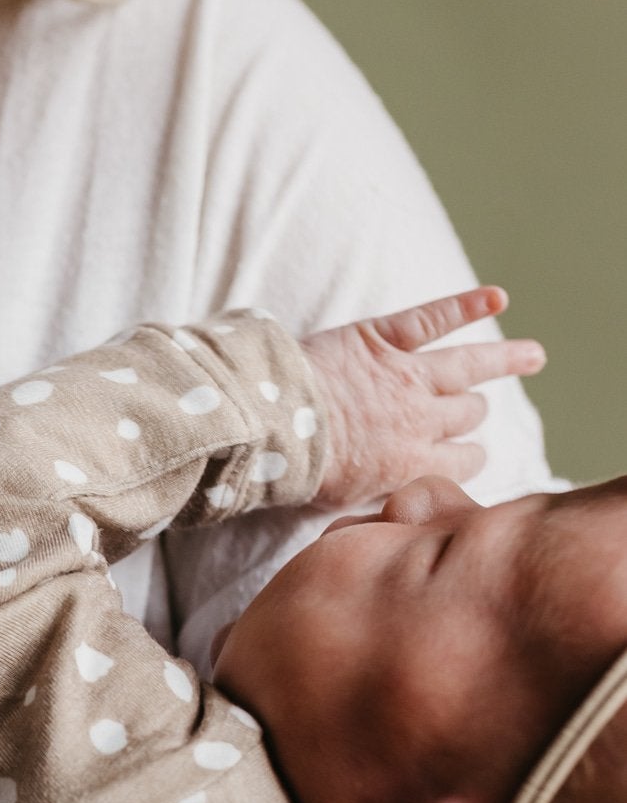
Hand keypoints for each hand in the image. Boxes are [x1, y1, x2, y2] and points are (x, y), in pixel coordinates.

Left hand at [301, 286, 544, 509]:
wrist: (269, 426)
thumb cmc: (296, 469)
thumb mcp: (340, 503)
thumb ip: (376, 495)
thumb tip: (393, 503)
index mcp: (409, 464)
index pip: (464, 460)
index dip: (469, 457)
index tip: (470, 454)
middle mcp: (419, 419)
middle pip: (468, 412)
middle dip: (472, 413)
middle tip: (472, 410)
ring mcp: (404, 376)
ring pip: (470, 366)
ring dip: (506, 360)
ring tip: (533, 356)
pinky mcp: (380, 340)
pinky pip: (433, 319)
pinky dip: (467, 305)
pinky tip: (497, 298)